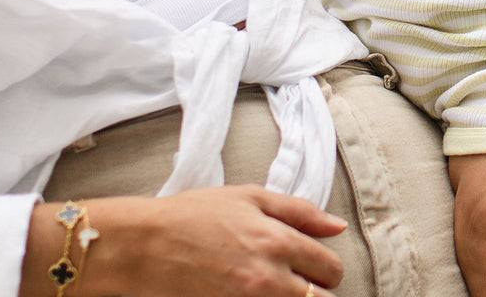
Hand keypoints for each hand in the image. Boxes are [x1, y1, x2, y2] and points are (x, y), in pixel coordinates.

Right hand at [23, 187, 344, 296]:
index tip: (312, 264)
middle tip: (293, 278)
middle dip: (314, 289)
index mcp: (278, 242)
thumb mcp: (250, 197)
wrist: (148, 244)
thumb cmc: (196, 214)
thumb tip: (336, 227)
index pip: (330, 268)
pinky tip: (253, 291)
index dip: (325, 267)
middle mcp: (270, 279)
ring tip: (274, 285)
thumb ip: (299, 211)